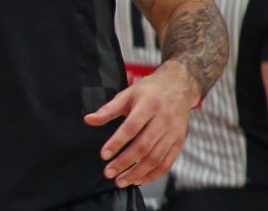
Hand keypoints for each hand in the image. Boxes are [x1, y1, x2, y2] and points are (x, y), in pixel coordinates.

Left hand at [84, 61, 200, 187]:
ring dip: (138, 173)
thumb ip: (108, 110)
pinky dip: (153, 174)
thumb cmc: (149, 91)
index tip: (104, 155)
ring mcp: (173, 133)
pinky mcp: (179, 142)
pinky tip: (139, 179)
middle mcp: (163, 121)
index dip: (117, 143)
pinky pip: (167, 163)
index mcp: (148, 106)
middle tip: (109, 173)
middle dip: (125, 162)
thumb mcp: (127, 95)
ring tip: (121, 181)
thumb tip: (88, 120)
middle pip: (143, 146)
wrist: (178, 87)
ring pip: (155, 158)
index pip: (131, 128)